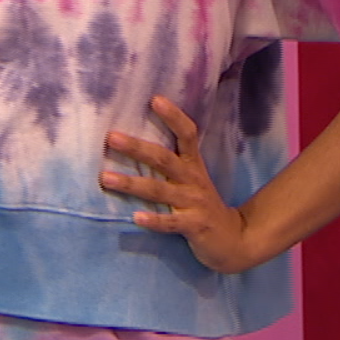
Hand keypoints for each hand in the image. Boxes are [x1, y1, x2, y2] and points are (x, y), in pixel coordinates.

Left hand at [102, 97, 261, 273]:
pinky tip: (136, 218)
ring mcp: (194, 204)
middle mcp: (193, 181)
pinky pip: (171, 224)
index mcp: (193, 166)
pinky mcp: (194, 227)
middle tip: (111, 137)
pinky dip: (154, 221)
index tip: (155, 99)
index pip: (187, 134)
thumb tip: (134, 141)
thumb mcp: (191, 179)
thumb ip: (170, 162)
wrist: (233, 240)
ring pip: (159, 191)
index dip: (173, 117)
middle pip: (164, 159)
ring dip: (131, 184)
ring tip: (106, 178)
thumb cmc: (201, 205)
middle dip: (137, 148)